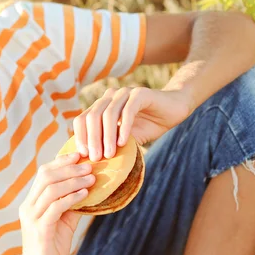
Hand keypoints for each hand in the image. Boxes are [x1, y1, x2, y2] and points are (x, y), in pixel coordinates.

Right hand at [19, 152, 94, 254]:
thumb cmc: (53, 246)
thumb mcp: (64, 220)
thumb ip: (71, 203)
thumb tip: (87, 186)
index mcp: (31, 202)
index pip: (43, 173)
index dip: (60, 161)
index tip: (78, 154)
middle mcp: (28, 206)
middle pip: (45, 177)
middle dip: (68, 168)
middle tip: (88, 165)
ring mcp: (32, 217)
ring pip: (51, 190)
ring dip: (73, 181)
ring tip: (91, 178)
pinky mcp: (40, 229)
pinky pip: (56, 207)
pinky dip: (71, 197)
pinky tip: (85, 194)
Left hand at [73, 87, 192, 161]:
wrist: (174, 109)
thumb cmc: (148, 124)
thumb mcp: (125, 138)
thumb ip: (111, 143)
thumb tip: (94, 162)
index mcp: (101, 105)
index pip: (82, 119)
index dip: (80, 136)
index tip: (83, 155)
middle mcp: (109, 96)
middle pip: (92, 117)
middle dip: (92, 139)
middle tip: (96, 157)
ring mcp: (124, 93)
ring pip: (108, 114)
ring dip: (107, 136)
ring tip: (109, 154)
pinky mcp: (140, 93)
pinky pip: (128, 111)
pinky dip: (124, 128)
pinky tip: (123, 142)